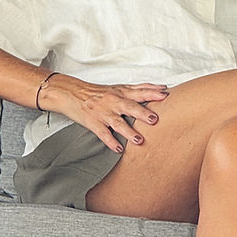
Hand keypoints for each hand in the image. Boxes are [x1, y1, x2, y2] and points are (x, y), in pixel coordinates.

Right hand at [44, 76, 169, 152]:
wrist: (71, 93)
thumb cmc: (98, 92)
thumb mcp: (119, 87)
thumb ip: (139, 89)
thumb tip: (161, 88)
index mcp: (121, 92)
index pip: (139, 91)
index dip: (152, 93)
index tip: (165, 96)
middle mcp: (113, 101)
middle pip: (130, 107)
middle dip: (142, 113)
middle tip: (154, 119)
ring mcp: (103, 113)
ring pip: (117, 122)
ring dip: (128, 132)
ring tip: (139, 140)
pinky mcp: (93, 123)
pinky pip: (103, 134)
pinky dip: (110, 142)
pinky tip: (118, 149)